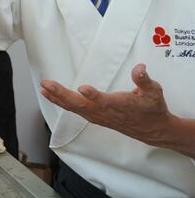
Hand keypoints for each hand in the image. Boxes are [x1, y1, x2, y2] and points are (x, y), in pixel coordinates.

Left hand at [40, 64, 173, 144]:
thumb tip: (140, 67)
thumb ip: (144, 80)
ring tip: (43, 88)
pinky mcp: (94, 117)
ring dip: (57, 98)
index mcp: (120, 105)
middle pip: (81, 105)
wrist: (152, 129)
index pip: (105, 101)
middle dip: (62, 94)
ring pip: (74, 108)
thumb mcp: (154, 92)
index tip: (83, 88)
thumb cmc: (152, 108)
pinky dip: (61, 103)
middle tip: (47, 83)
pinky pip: (74, 110)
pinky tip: (50, 96)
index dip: (94, 96)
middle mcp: (105, 112)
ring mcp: (98, 116)